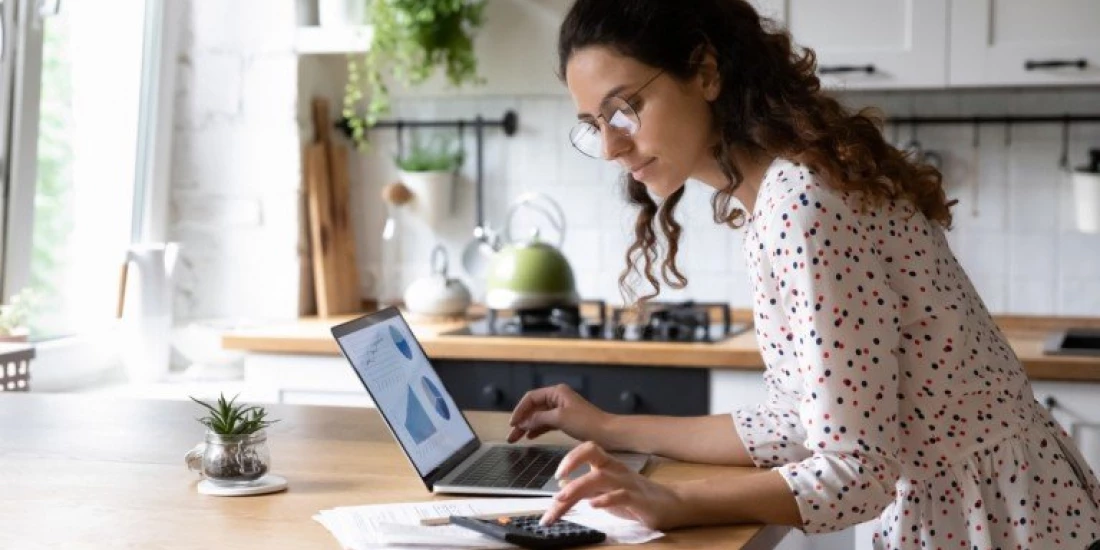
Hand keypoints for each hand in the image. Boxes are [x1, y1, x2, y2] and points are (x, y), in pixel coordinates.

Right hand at [507, 384, 610, 443]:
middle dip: (521, 421)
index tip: (512, 423)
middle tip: (511, 436)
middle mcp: (558, 398)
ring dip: (527, 427)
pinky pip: (547, 423)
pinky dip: (538, 429)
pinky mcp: (566, 420)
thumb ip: (539, 418)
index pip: (531, 398)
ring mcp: (562, 409)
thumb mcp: (559, 418)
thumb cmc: (586, 422)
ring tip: (516, 439)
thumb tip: (523, 422)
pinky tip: (530, 437)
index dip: (520, 410)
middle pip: (533, 408)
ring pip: (539, 417)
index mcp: (556, 392)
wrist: (608, 433)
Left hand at [540, 441, 685, 529]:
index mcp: (608, 465)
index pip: (588, 449)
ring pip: (600, 477)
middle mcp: (616, 470)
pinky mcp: (638, 500)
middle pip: (591, 456)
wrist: (672, 504)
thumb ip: (586, 488)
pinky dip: (605, 500)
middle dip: (569, 466)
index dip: (571, 457)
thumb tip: (561, 485)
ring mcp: (627, 484)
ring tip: (562, 499)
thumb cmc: (636, 497)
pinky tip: (593, 506)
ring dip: (578, 487)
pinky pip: (621, 496)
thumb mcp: (607, 492)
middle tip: (553, 487)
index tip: (556, 475)